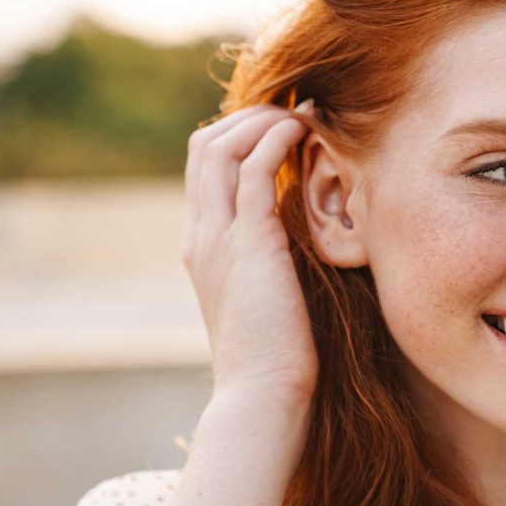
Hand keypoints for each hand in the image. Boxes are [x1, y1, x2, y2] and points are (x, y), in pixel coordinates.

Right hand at [181, 100, 319, 403]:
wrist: (263, 394)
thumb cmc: (278, 354)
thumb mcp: (268, 295)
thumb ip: (271, 259)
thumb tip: (298, 240)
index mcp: (204, 246)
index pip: (204, 168)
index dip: (239, 137)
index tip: (281, 128)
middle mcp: (202, 235)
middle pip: (203, 146)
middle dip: (246, 117)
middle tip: (291, 111)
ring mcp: (218, 238)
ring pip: (219, 148)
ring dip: (260, 120)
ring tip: (300, 114)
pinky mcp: (247, 244)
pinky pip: (250, 172)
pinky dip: (274, 141)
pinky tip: (303, 132)